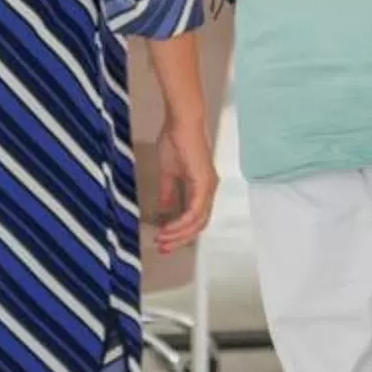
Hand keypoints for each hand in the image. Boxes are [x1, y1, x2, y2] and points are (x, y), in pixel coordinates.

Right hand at [152, 114, 218, 254]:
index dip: (180, 231)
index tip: (163, 240)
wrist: (181, 122)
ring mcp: (208, 187)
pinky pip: (195, 212)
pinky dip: (182, 223)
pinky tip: (168, 228)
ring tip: (162, 240)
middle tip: (162, 248)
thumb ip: (168, 192)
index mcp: (202, 187)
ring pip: (198, 222)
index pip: (195, 217)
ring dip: (179, 234)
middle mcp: (209, 190)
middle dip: (180, 239)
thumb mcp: (168, 172)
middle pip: (198, 225)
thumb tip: (166, 209)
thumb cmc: (175, 140)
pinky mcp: (205, 184)